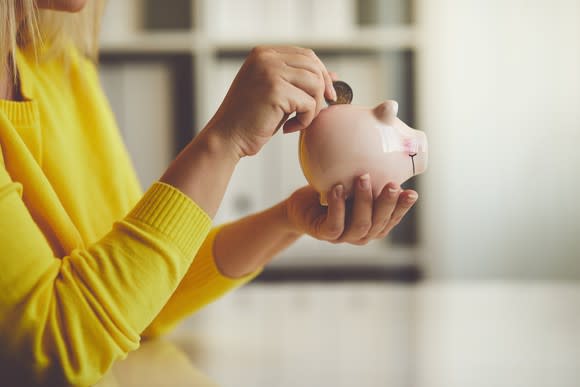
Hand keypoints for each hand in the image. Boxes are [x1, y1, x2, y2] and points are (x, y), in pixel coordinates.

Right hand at [207, 46, 335, 156]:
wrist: (226, 137)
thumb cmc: (250, 119)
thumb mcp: (277, 94)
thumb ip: (300, 82)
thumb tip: (334, 76)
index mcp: (263, 53)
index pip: (306, 55)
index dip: (321, 74)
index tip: (325, 95)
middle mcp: (266, 57)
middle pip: (314, 66)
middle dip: (322, 90)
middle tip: (315, 112)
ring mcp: (270, 72)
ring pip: (315, 84)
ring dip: (313, 108)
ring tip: (298, 121)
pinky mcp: (275, 90)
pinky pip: (309, 104)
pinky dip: (305, 120)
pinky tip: (288, 128)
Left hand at [284, 175, 417, 244]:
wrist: (302, 206)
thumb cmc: (332, 194)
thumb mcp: (354, 185)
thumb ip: (371, 178)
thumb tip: (388, 148)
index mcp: (374, 224)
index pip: (393, 218)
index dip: (403, 208)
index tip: (412, 192)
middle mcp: (362, 234)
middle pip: (379, 223)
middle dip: (387, 203)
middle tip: (392, 184)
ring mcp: (344, 236)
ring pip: (360, 225)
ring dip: (364, 201)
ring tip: (362, 178)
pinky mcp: (325, 234)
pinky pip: (334, 224)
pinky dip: (338, 206)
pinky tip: (338, 189)